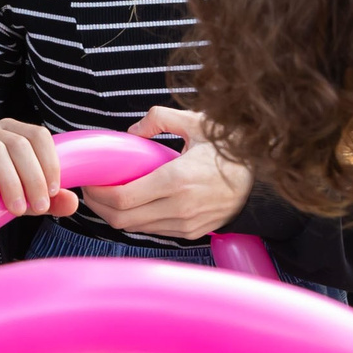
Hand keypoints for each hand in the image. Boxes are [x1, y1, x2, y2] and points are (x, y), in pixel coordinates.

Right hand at [0, 118, 76, 219]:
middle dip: (33, 177)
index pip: (37, 135)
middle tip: (39, 207)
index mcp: (11, 133)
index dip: (49, 161)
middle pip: (19, 144)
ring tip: (16, 209)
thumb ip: (47, 200)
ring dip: (10, 181)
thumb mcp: (23, 199)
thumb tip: (72, 202)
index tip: (54, 191)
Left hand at [81, 107, 251, 240]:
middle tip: (92, 189)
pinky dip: (137, 220)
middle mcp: (179, 207)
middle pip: (121, 219)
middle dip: (99, 206)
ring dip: (116, 214)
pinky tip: (133, 204)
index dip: (98, 193)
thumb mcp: (196, 123)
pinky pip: (153, 231)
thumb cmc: (229, 148)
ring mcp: (186, 224)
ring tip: (108, 195)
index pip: (122, 199)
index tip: (90, 180)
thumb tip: (131, 132)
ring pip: (135, 228)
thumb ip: (159, 119)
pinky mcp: (191, 232)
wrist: (263, 178)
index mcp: (177, 180)